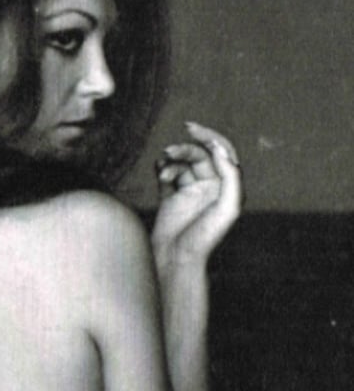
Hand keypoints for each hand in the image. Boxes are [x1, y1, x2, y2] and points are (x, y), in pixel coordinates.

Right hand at [151, 121, 241, 269]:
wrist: (176, 260)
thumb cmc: (205, 239)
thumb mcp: (228, 207)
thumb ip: (231, 176)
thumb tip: (219, 149)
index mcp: (227, 187)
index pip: (222, 152)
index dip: (210, 137)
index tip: (193, 130)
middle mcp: (210, 187)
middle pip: (199, 155)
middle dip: (185, 150)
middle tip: (170, 152)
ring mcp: (189, 192)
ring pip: (182, 163)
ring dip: (172, 160)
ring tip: (163, 167)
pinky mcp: (170, 198)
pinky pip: (167, 175)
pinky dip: (163, 169)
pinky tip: (161, 174)